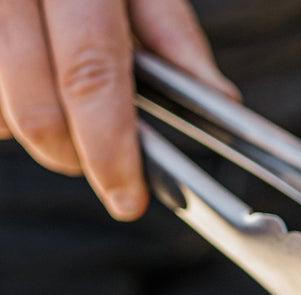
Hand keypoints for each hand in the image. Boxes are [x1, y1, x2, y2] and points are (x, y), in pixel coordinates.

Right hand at [0, 0, 237, 219]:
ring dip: (29, 133)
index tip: (127, 197)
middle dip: (72, 156)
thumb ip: (171, 31)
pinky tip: (22, 87)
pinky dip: (0, 111)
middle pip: (34, 108)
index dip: (110, 150)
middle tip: (100, 165)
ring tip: (59, 109)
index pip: (91, 76)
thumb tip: (219, 101)